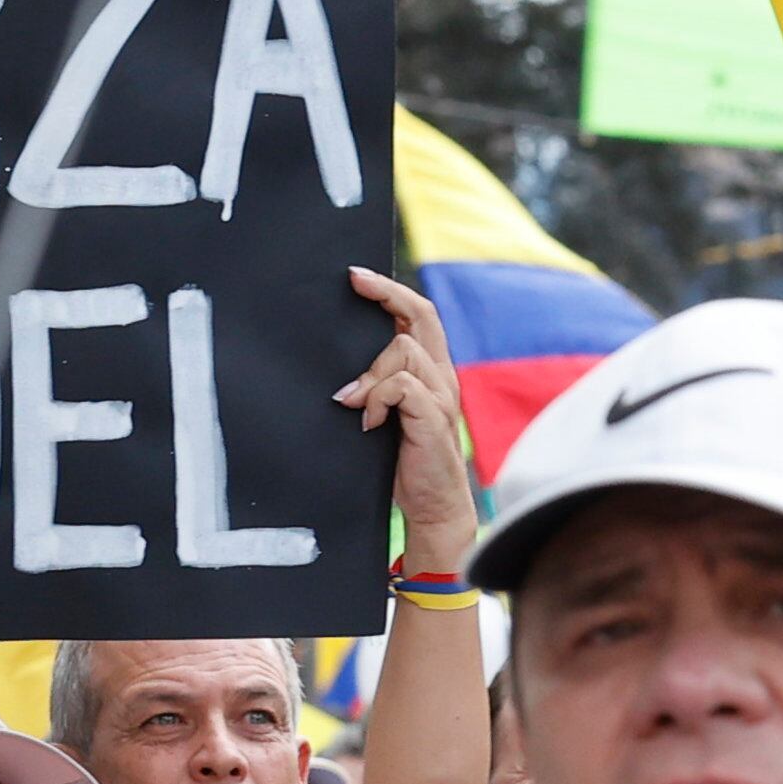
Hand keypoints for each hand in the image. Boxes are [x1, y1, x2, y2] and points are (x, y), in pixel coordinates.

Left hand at [338, 266, 477, 572]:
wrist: (434, 508)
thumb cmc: (405, 464)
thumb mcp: (387, 416)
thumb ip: (375, 389)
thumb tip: (340, 375)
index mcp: (433, 371)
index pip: (420, 315)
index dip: (391, 291)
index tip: (357, 275)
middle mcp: (442, 375)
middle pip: (421, 315)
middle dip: (386, 293)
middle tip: (353, 283)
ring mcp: (441, 395)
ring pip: (404, 350)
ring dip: (371, 374)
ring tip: (355, 404)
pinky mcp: (434, 417)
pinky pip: (402, 386)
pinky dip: (378, 398)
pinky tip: (368, 422)